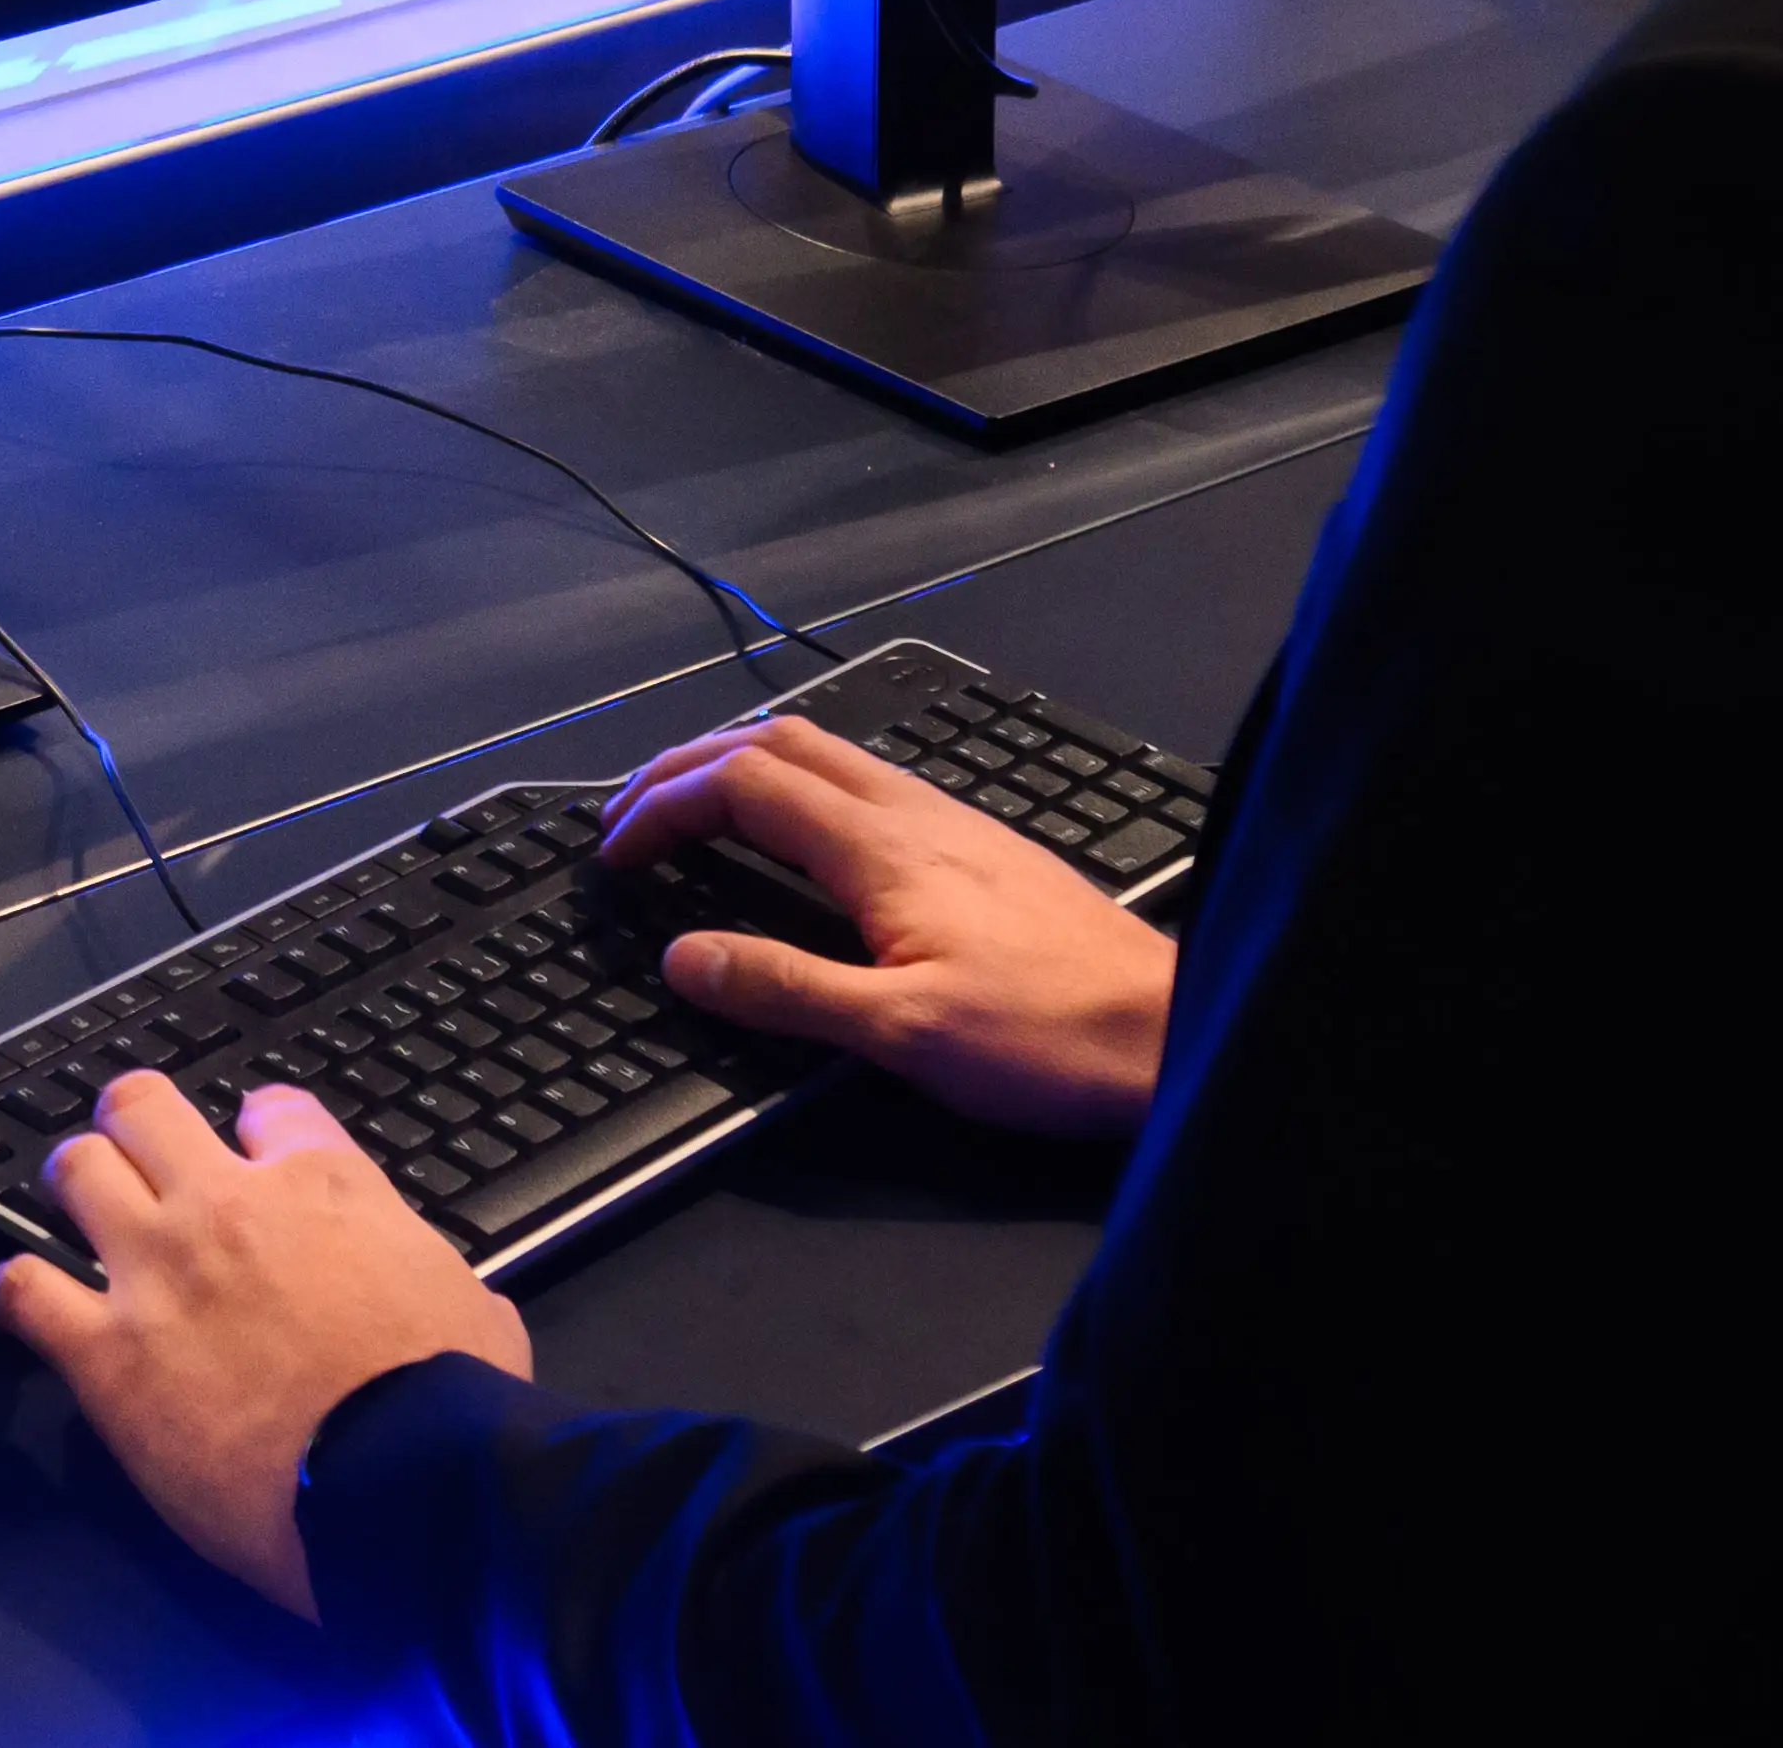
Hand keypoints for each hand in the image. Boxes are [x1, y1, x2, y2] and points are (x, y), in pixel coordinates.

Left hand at [0, 1072, 529, 1619]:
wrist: (399, 1486)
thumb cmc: (452, 1400)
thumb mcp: (470, 1298)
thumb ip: (416, 1263)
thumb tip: (419, 1280)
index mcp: (322, 1184)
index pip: (269, 1107)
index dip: (258, 1126)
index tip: (253, 1148)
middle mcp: (225, 1205)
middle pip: (143, 1108)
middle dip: (135, 1122)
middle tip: (135, 1150)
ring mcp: (155, 1272)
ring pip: (76, 1173)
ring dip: (75, 1183)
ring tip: (74, 1204)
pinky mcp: (108, 1354)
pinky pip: (28, 1293)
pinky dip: (14, 1291)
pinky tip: (12, 1297)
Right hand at [594, 715, 1178, 1138]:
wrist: (1169, 1033)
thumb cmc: (1049, 1039)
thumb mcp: (904, 1034)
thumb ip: (786, 989)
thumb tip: (682, 954)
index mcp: (882, 847)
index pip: (743, 783)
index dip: (663, 806)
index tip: (613, 853)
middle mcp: (913, 812)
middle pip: (776, 742)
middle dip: (685, 764)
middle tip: (626, 814)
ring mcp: (950, 821)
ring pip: (823, 752)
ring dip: (739, 766)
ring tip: (688, 811)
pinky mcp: (977, 847)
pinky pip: (861, 782)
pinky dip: (793, 788)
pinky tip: (794, 840)